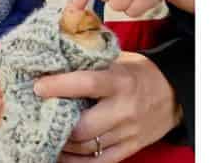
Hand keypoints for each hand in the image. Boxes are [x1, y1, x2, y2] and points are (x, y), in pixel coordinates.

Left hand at [34, 52, 181, 162]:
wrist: (174, 93)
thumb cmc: (138, 72)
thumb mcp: (118, 60)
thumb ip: (91, 61)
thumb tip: (55, 59)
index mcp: (120, 82)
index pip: (86, 83)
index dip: (59, 86)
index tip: (38, 86)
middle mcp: (124, 110)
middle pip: (84, 126)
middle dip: (57, 123)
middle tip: (37, 116)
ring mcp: (128, 133)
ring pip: (88, 148)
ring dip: (63, 144)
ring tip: (45, 134)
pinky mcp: (130, 148)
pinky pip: (99, 162)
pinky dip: (77, 162)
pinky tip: (61, 155)